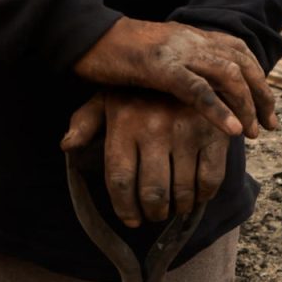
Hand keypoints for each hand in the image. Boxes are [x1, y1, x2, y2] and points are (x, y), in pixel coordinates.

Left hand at [61, 91, 229, 227]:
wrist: (188, 62)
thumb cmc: (141, 90)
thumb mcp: (107, 98)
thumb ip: (86, 122)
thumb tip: (66, 146)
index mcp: (124, 123)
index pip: (119, 180)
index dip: (124, 208)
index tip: (130, 219)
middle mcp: (154, 128)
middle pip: (152, 193)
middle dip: (153, 213)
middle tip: (153, 215)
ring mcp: (187, 132)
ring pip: (182, 192)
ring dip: (178, 208)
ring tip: (173, 207)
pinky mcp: (214, 134)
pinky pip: (210, 180)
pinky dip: (203, 196)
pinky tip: (196, 194)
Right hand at [72, 18, 275, 138]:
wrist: (81, 32)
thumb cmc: (112, 50)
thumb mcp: (153, 56)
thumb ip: (176, 69)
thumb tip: (192, 92)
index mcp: (190, 34)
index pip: (238, 51)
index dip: (258, 79)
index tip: (267, 109)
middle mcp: (190, 38)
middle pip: (241, 62)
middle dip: (260, 95)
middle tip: (270, 125)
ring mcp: (176, 50)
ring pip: (227, 74)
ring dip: (245, 104)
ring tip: (253, 132)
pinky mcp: (159, 66)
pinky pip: (197, 89)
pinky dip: (218, 109)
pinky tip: (232, 130)